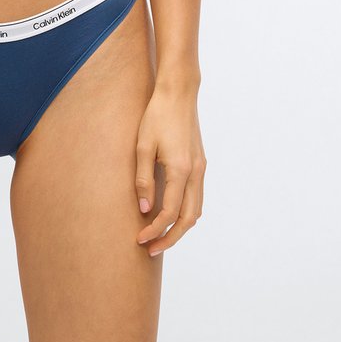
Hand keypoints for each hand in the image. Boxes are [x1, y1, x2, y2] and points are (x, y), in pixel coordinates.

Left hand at [134, 84, 205, 256]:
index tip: (139, 239)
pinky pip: (197, 196)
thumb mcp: (143, 146)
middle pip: (189, 219)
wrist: (179, 93)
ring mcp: (201, 168)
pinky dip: (186, 211)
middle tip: (151, 249)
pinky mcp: (200, 162)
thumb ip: (144, 179)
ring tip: (160, 236)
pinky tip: (171, 213)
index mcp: (181, 169)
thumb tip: (145, 210)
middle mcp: (196, 172)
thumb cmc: (157, 116)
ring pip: (196, 210)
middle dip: (171, 238)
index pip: (169, 213)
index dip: (155, 230)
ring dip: (180, 227)